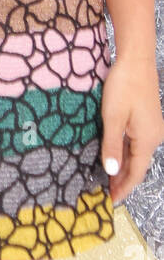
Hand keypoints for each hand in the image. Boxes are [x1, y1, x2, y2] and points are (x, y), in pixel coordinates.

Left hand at [100, 55, 163, 203]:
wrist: (136, 59)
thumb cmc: (124, 86)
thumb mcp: (113, 117)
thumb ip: (112, 145)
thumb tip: (111, 172)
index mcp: (148, 140)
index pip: (136, 172)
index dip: (123, 187)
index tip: (111, 200)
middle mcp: (154, 137)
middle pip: (137, 165)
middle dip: (122, 179)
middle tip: (106, 192)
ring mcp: (151, 128)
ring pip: (136, 154)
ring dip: (123, 165)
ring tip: (108, 178)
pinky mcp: (146, 119)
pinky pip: (136, 142)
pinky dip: (125, 151)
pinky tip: (114, 155)